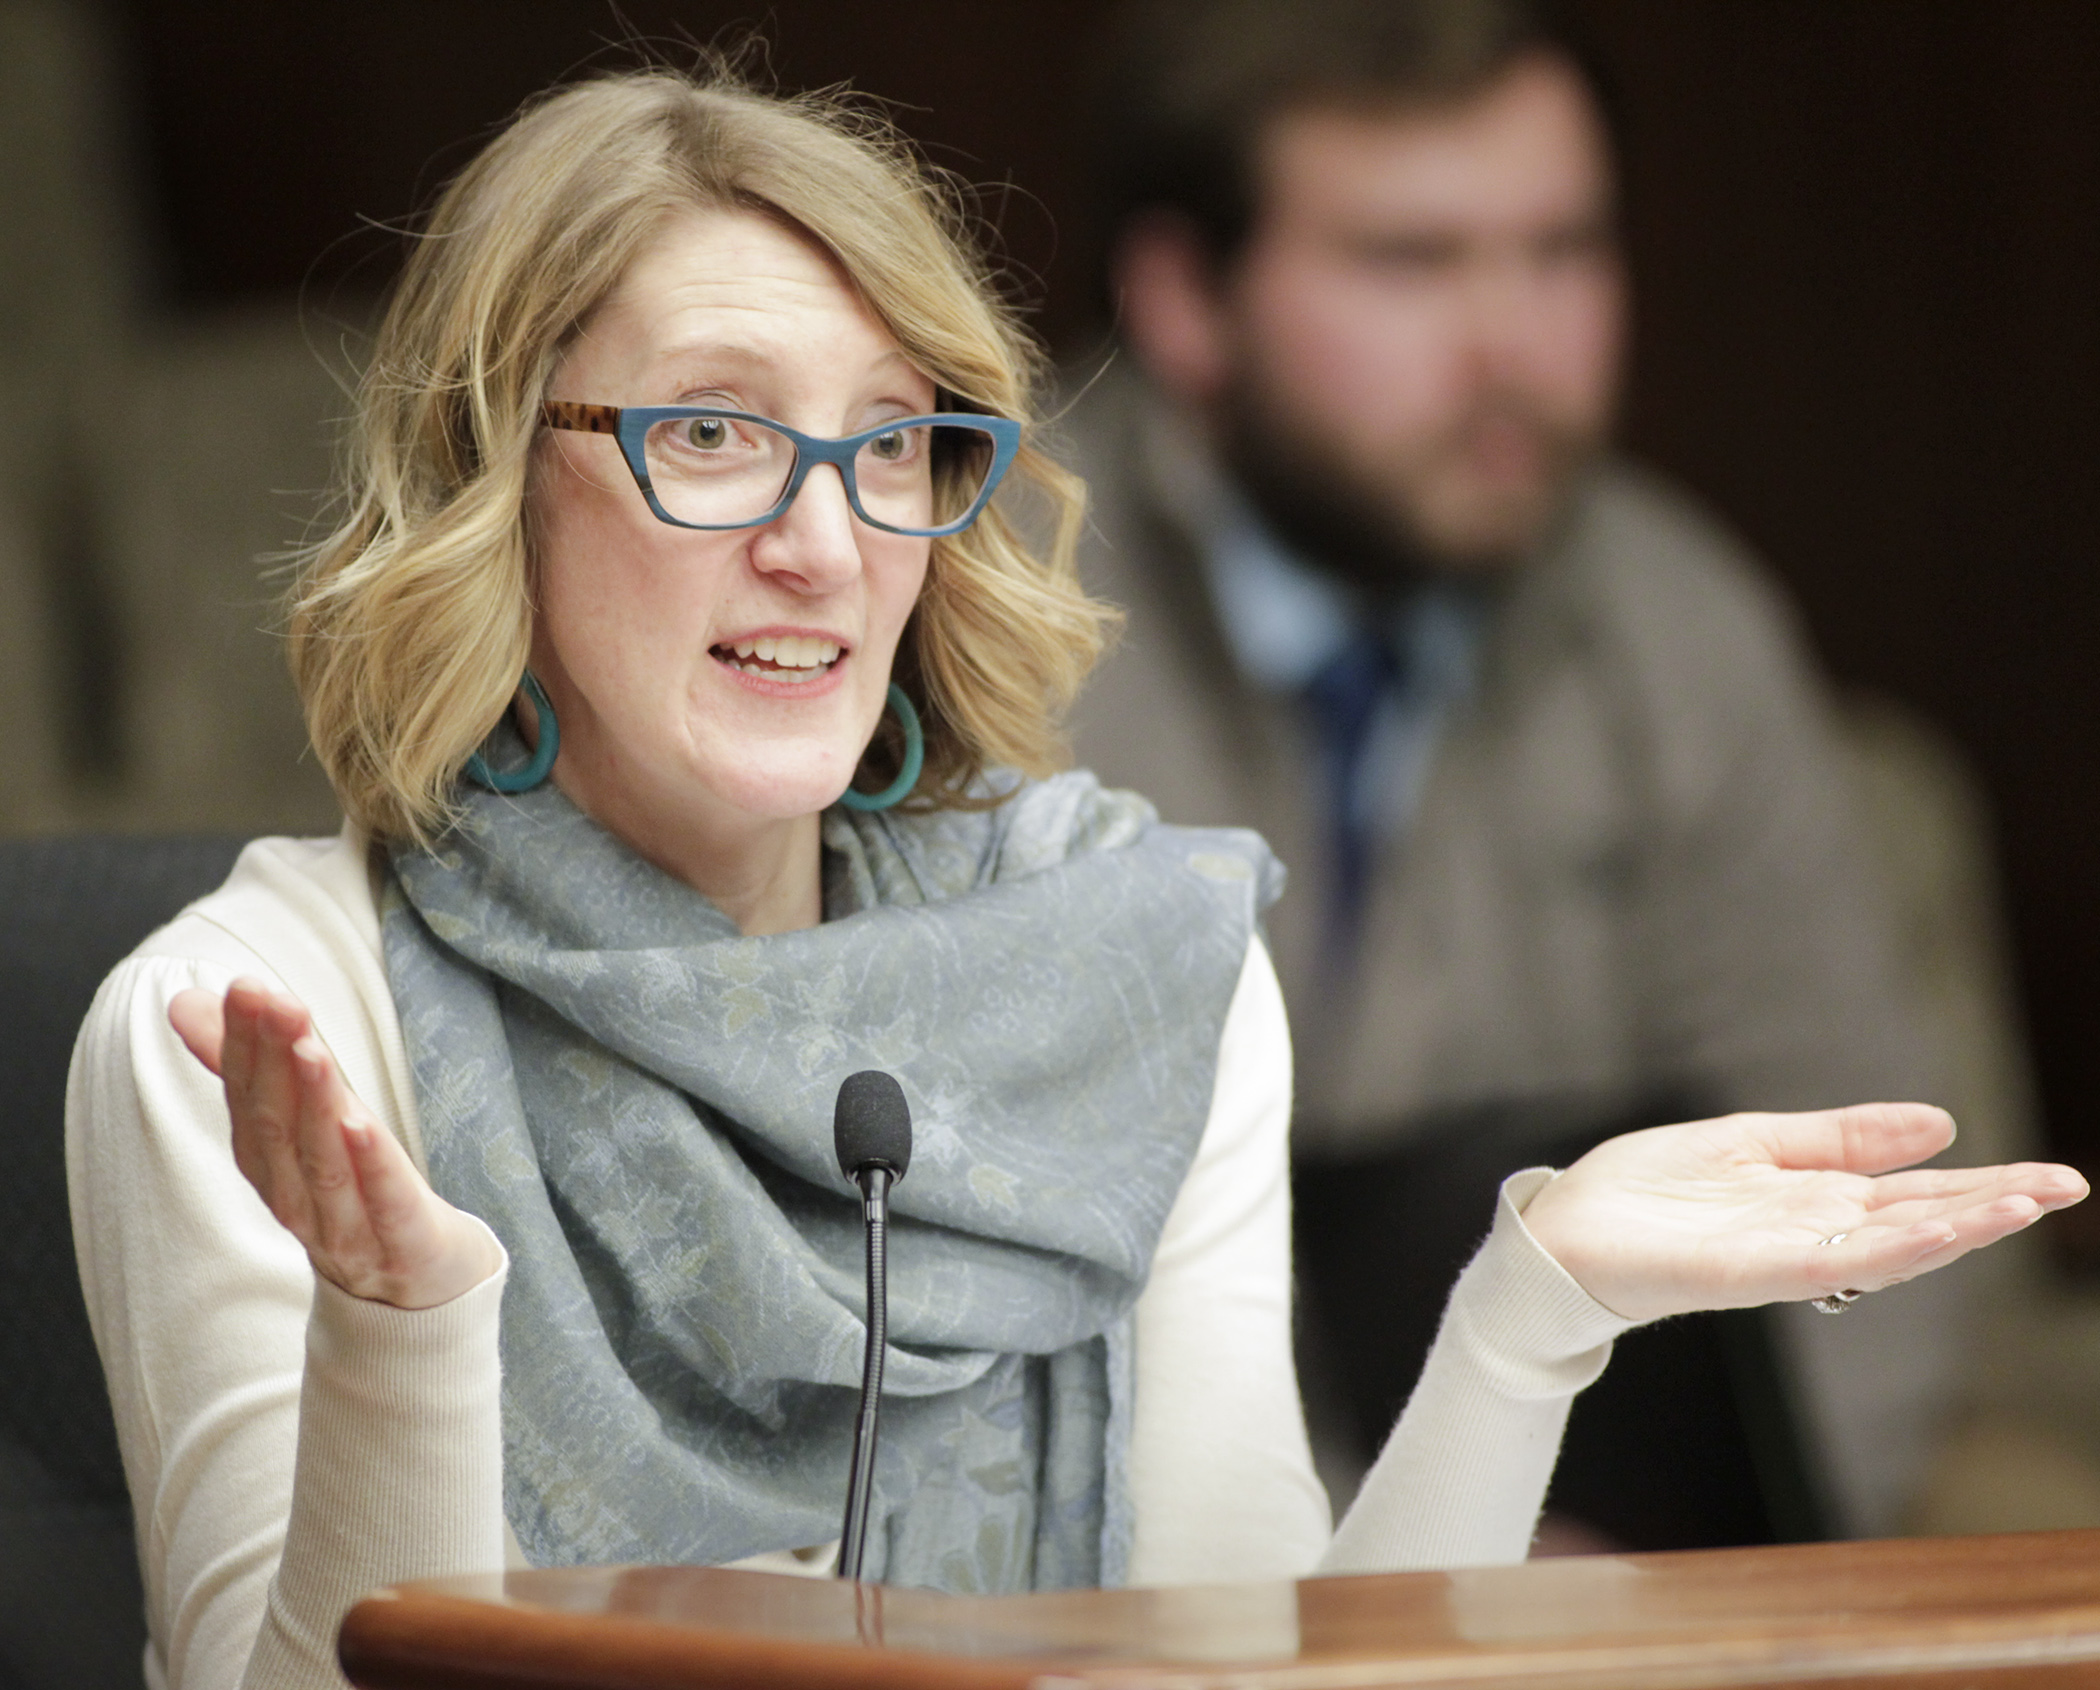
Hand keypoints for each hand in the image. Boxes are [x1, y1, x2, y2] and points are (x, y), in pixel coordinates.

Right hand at [168, 978, 500, 1309]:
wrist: (417, 1287)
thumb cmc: (352, 1190)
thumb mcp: (302, 1126)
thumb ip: (248, 1066)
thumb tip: (186, 1002)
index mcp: (270, 1166)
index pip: (250, 1099)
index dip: (245, 1044)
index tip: (245, 987)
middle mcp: (297, 1198)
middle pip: (278, 1125)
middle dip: (273, 1059)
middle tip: (272, 999)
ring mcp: (346, 1228)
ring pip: (323, 1162)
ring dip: (314, 1103)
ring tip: (310, 1048)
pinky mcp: (401, 1246)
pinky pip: (382, 1203)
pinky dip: (370, 1165)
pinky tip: (362, 1123)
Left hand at [1519, 1103, 2087, 1323]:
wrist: (1566, 1229)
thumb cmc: (1646, 1192)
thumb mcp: (1752, 1142)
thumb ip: (1840, 1137)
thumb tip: (1938, 1123)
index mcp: (1815, 1203)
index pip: (1916, 1195)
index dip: (1984, 1186)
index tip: (2052, 1178)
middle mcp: (1812, 1236)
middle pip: (1918, 1222)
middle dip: (1992, 1207)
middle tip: (2066, 1188)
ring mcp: (1785, 1258)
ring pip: (1888, 1247)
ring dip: (1955, 1227)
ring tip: (2018, 1205)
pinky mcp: (1748, 1273)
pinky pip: (1829, 1262)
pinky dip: (1883, 1247)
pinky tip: (1931, 1229)